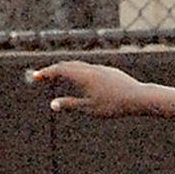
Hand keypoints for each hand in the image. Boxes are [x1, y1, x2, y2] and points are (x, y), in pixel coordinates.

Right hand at [31, 61, 145, 117]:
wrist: (139, 97)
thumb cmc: (114, 105)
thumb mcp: (90, 108)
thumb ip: (70, 105)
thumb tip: (53, 104)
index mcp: (82, 76)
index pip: (58, 70)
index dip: (45, 73)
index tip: (35, 76)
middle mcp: (90, 68)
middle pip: (68, 65)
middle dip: (54, 70)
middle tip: (44, 75)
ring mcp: (102, 68)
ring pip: (80, 65)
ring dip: (68, 69)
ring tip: (60, 74)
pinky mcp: (111, 71)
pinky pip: (91, 69)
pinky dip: (81, 71)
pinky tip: (84, 77)